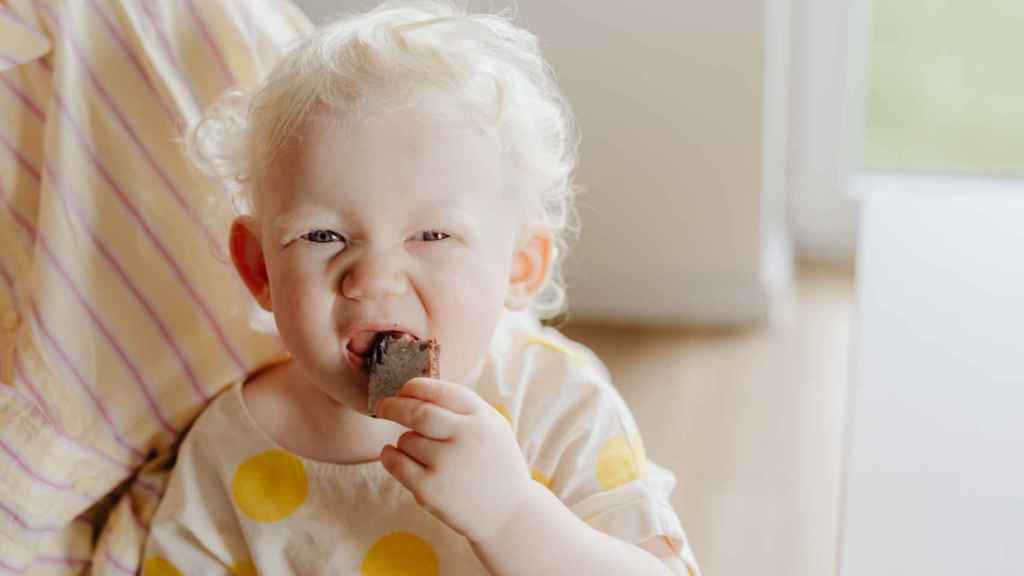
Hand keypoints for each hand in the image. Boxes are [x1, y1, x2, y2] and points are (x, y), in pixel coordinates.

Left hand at [375, 378, 536, 543]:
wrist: (509, 514)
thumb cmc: (495, 465)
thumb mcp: (493, 427)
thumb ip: (463, 408)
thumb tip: (418, 390)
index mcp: (482, 418)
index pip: (441, 391)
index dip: (416, 387)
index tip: (404, 390)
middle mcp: (466, 438)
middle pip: (417, 412)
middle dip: (394, 406)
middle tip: (383, 406)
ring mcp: (447, 464)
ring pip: (406, 439)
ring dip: (405, 440)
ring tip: (420, 450)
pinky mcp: (430, 489)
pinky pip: (396, 464)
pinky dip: (389, 456)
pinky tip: (392, 454)